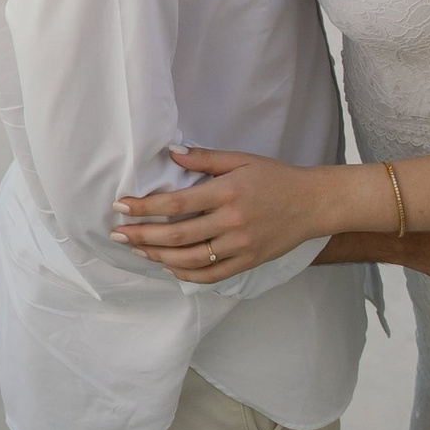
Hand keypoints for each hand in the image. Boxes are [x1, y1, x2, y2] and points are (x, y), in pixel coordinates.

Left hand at [112, 146, 328, 283]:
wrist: (312, 203)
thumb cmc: (275, 177)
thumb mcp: (241, 159)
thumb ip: (205, 159)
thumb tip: (172, 153)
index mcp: (227, 193)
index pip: (176, 204)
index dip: (145, 207)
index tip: (121, 206)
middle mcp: (231, 222)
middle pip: (176, 236)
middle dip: (142, 236)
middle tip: (117, 235)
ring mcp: (239, 246)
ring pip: (189, 259)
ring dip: (158, 257)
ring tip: (138, 250)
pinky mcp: (247, 262)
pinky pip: (211, 275)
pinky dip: (186, 275)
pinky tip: (169, 268)